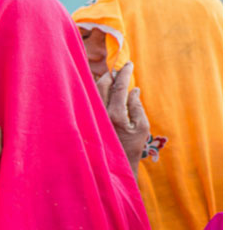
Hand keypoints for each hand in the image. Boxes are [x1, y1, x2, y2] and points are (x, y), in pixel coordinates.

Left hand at [96, 62, 149, 178]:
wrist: (116, 166)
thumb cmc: (132, 147)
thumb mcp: (142, 127)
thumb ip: (136, 106)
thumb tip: (133, 89)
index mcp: (115, 114)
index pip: (119, 86)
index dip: (124, 72)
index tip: (128, 63)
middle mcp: (100, 113)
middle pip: (102, 84)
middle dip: (111, 74)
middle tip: (120, 70)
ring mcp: (92, 115)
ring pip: (94, 90)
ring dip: (103, 81)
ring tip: (113, 77)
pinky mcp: (88, 119)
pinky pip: (91, 98)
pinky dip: (97, 90)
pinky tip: (104, 89)